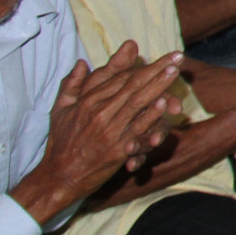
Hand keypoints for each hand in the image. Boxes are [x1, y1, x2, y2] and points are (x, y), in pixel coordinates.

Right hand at [8, 43, 184, 222]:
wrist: (58, 178)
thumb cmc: (60, 143)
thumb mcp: (60, 110)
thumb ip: (72, 84)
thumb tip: (81, 62)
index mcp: (88, 101)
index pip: (121, 77)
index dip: (144, 66)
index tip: (164, 57)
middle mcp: (99, 112)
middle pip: (133, 85)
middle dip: (157, 69)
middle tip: (177, 56)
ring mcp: (109, 130)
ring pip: (137, 102)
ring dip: (158, 86)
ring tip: (175, 71)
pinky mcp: (116, 149)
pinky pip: (136, 130)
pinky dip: (150, 116)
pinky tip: (163, 104)